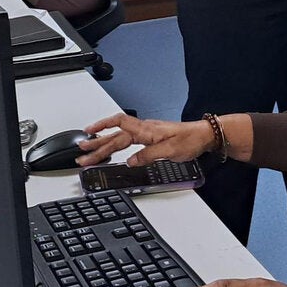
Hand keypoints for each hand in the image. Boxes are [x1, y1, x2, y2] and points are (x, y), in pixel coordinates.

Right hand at [75, 112, 214, 166]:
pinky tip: (112, 147)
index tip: (88, 134)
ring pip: (120, 137)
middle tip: (82, 152)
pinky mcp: (151, 137)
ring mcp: (147, 133)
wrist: (204, 136)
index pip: (119, 125)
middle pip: (115, 134)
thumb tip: (130, 161)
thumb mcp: (170, 151)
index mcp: (146, 130)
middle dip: (97, 143)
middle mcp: (144, 129)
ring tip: (90, 149)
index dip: (102, 128)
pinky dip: (116, 142)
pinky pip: (128, 138)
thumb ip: (149, 155)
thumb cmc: (190, 140)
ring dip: (104, 143)